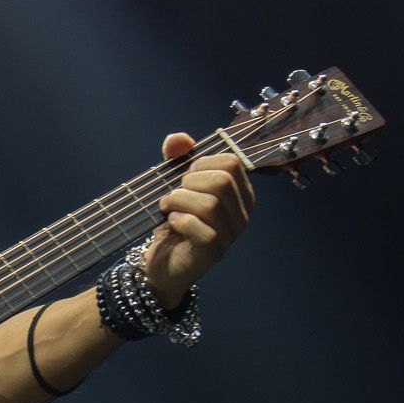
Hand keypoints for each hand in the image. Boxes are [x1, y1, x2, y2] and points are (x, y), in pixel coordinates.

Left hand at [142, 131, 253, 310]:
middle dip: (189, 182)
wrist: (161, 263)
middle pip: (222, 181)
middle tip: (174, 195)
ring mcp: (230, 235)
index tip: (185, 176)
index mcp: (241, 194)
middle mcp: (242, 215)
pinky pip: (199, 228)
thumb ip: (178, 158)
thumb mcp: (176, 184)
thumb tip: (179, 139)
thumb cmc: (173, 221)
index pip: (231, 162)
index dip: (202, 163)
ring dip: (178, 200)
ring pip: (209, 204)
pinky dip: (178, 220)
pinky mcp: (213, 251)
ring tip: (167, 208)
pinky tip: (171, 223)